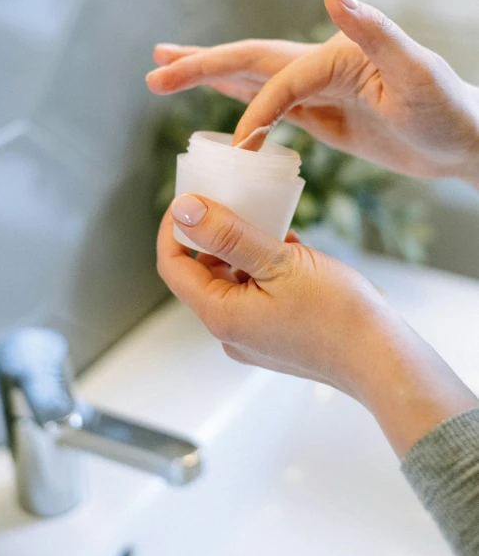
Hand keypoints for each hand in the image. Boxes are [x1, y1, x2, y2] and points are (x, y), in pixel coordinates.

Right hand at [147, 0, 478, 186]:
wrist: (462, 141)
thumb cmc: (447, 109)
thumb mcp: (416, 70)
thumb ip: (374, 30)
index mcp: (336, 54)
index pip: (280, 78)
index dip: (257, 108)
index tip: (242, 143)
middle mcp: (320, 65)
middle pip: (248, 62)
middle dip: (200, 67)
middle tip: (154, 70)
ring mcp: (317, 90)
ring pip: (251, 82)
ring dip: (209, 79)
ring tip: (166, 74)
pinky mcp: (320, 114)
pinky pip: (270, 110)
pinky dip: (241, 109)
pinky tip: (224, 113)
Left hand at [158, 194, 478, 455]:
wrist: (382, 359)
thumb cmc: (336, 312)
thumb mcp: (279, 261)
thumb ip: (228, 234)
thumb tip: (183, 209)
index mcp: (221, 315)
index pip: (173, 266)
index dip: (174, 228)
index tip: (190, 196)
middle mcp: (230, 331)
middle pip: (204, 273)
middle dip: (216, 235)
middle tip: (237, 201)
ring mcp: (253, 337)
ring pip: (234, 280)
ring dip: (245, 248)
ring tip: (272, 224)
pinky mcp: (275, 336)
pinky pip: (257, 293)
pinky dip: (265, 268)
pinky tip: (291, 249)